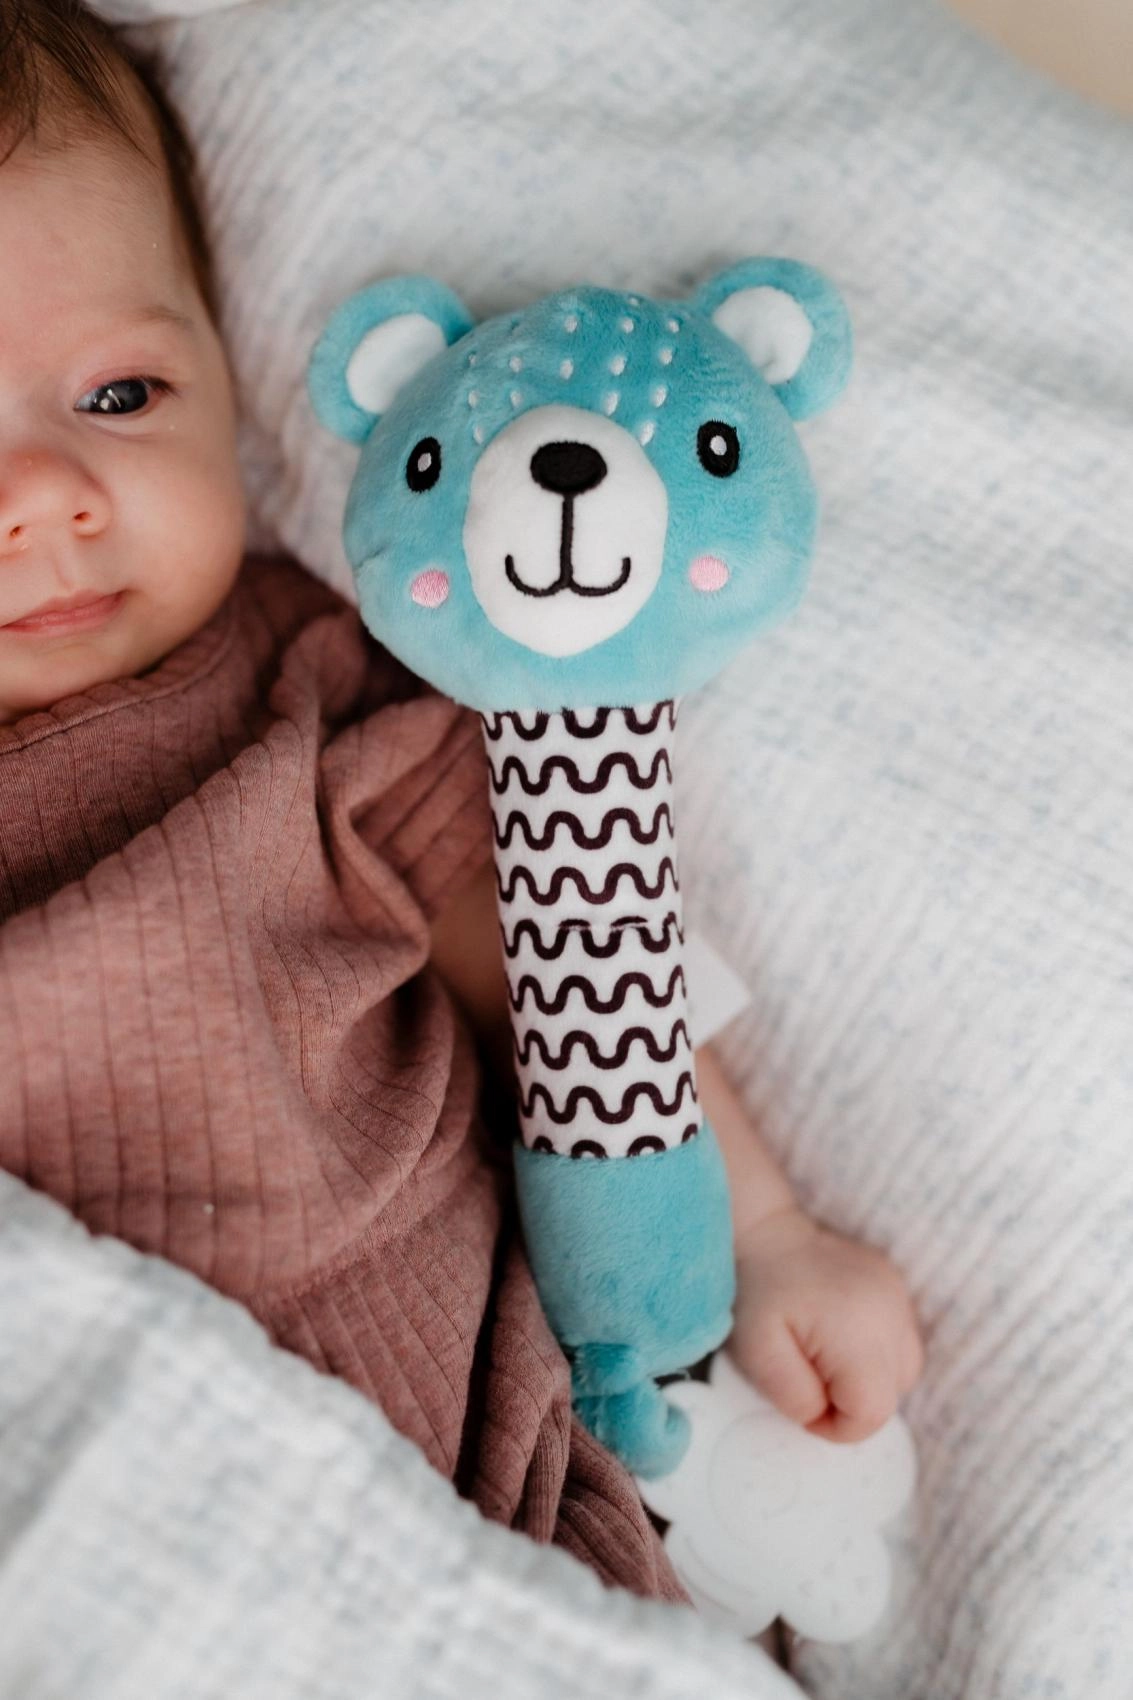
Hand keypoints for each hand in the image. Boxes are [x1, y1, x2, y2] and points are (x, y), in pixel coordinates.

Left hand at [728, 1207, 922, 1442]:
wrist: (764, 1231)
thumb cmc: (755, 1294)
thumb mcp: (757, 1354)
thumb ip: (794, 1397)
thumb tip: (822, 1415)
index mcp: (858, 1332)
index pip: (873, 1412)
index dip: (838, 1425)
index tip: (804, 1401)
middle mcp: (891, 1313)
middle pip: (893, 1395)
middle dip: (852, 1402)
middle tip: (810, 1376)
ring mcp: (899, 1296)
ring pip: (904, 1371)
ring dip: (869, 1378)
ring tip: (826, 1356)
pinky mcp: (897, 1286)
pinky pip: (902, 1341)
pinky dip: (878, 1353)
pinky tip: (843, 1335)